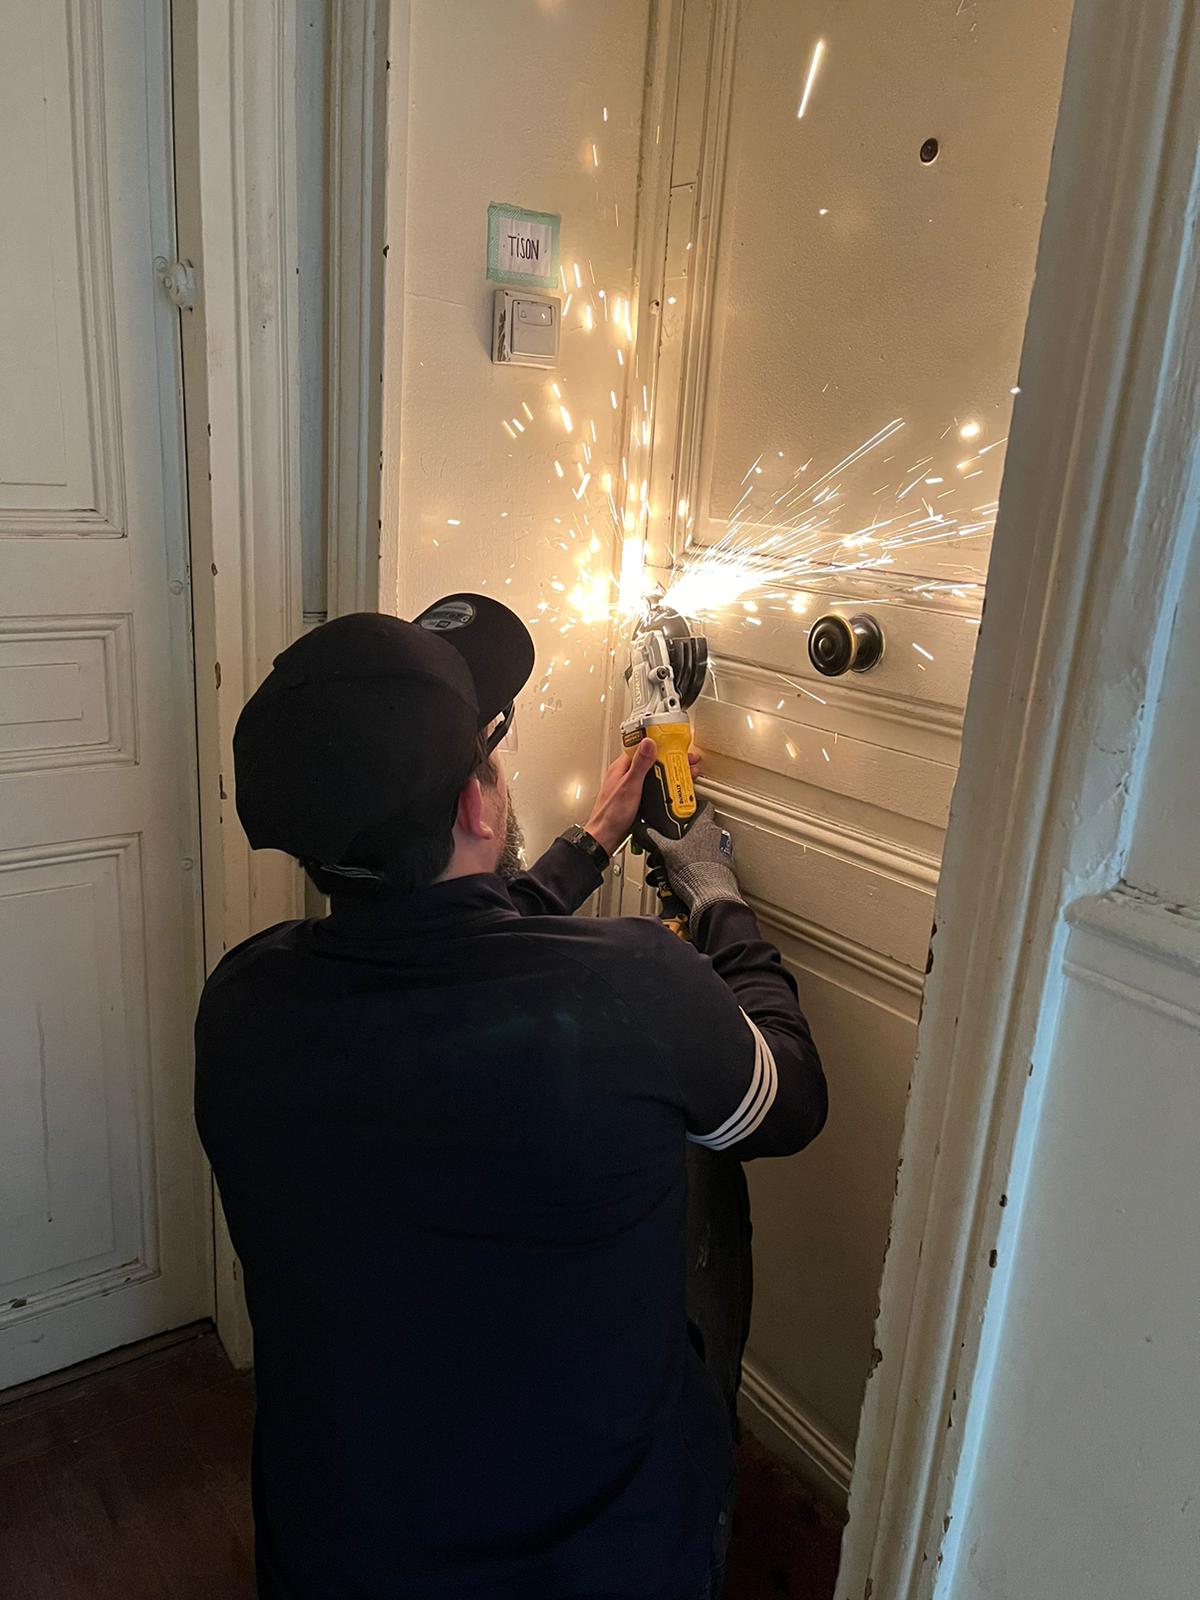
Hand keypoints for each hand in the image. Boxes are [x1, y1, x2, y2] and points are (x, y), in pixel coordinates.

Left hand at [583, 740, 703, 855]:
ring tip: (685, 773)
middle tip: (687, 761)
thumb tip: (648, 742)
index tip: (675, 744)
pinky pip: (654, 788)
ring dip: (670, 773)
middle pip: (652, 761)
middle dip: (671, 760)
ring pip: (654, 775)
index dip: (660, 744)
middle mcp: (626, 775)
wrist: (605, 838)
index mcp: (621, 767)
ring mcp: (632, 788)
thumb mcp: (630, 786)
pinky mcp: (637, 800)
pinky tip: (673, 790)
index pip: (642, 747)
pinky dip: (665, 787)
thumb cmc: (611, 814)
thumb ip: (640, 764)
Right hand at [644, 801, 745, 923]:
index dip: (693, 806)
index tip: (683, 810)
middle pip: (700, 829)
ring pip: (703, 847)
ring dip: (689, 853)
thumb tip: (643, 829)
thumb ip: (654, 838)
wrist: (711, 897)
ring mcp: (723, 852)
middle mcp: (717, 836)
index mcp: (705, 826)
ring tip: (674, 865)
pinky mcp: (725, 868)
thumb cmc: (694, 872)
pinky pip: (709, 862)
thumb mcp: (666, 852)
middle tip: (671, 843)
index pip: (704, 806)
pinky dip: (697, 866)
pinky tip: (684, 875)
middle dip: (684, 836)